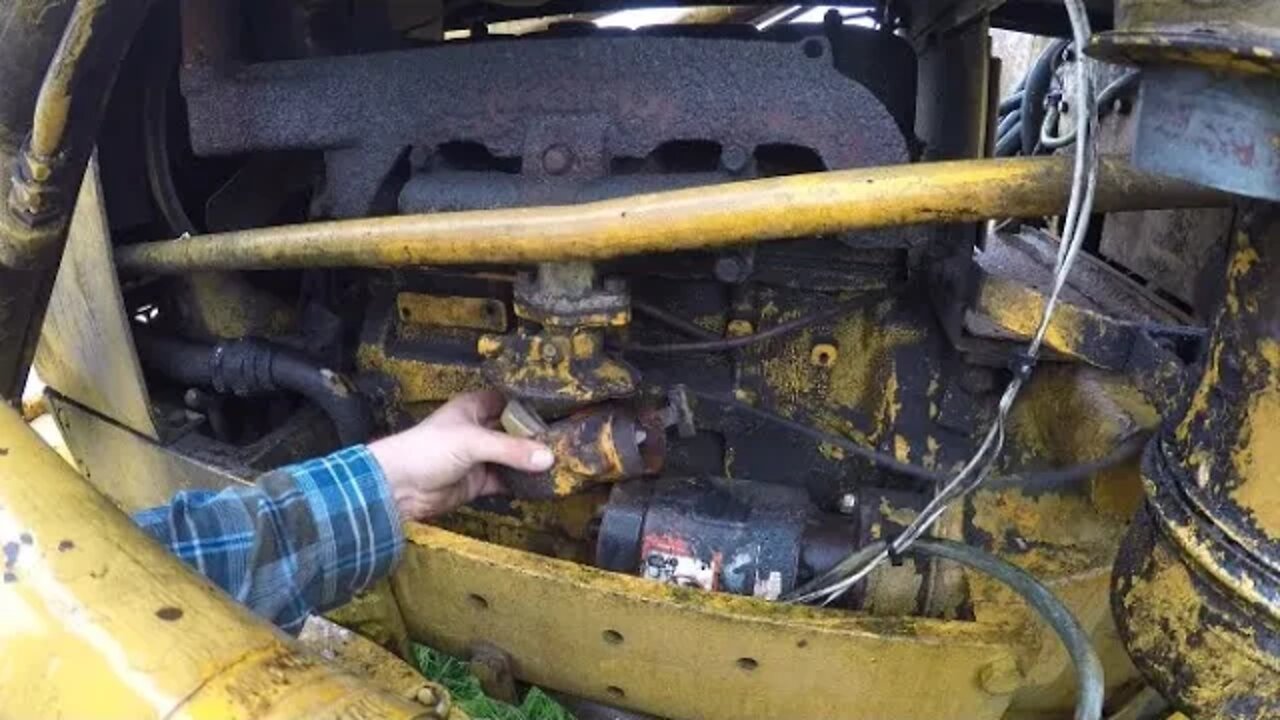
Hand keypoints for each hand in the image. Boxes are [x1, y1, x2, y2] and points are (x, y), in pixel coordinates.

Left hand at [368, 389, 552, 520]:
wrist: (398, 487)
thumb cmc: (426, 450)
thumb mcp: (472, 442)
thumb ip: (511, 449)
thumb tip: (548, 457)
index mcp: (474, 407)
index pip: (510, 399)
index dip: (533, 403)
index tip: (563, 407)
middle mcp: (479, 429)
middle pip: (515, 430)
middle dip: (538, 435)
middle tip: (570, 438)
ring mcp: (480, 456)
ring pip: (513, 456)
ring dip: (532, 461)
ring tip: (564, 461)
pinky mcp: (479, 481)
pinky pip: (507, 480)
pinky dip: (523, 482)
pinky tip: (544, 482)